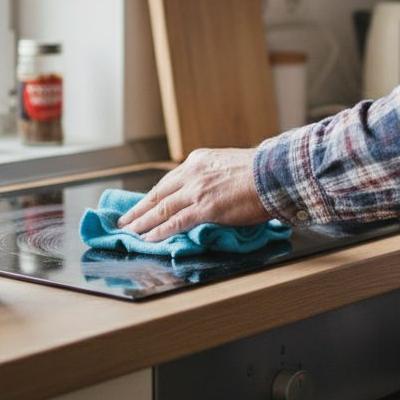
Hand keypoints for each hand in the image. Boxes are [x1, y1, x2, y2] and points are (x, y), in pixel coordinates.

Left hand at [117, 148, 270, 240]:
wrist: (276, 173)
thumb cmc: (262, 172)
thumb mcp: (229, 165)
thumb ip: (213, 177)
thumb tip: (209, 192)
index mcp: (198, 161)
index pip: (168, 182)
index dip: (152, 197)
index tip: (141, 206)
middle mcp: (193, 173)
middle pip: (158, 195)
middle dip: (139, 210)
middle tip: (124, 221)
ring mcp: (197, 190)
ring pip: (161, 209)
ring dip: (142, 223)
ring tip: (129, 232)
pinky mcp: (205, 207)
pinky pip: (176, 222)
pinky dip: (159, 231)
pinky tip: (148, 239)